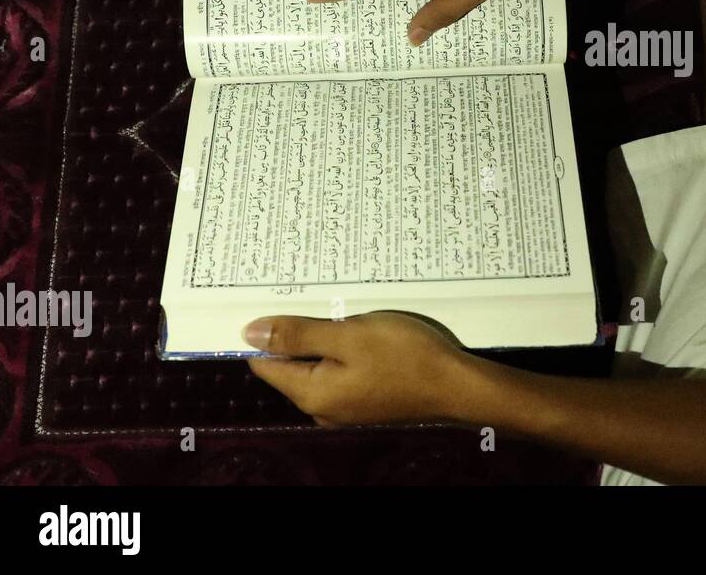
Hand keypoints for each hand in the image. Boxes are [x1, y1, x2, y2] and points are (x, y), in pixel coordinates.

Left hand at [244, 311, 482, 425]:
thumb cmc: (403, 356)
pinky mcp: (367, 402)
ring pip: (320, 366)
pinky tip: (363, 330)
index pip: (265, 363)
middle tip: (314, 296)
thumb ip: (298, 335)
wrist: (457, 385)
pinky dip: (346, 351)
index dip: (266, 331)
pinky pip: (342, 373)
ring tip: (343, 309)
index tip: (276, 300)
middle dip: (299, 332)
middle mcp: (322, 408)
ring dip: (326, 339)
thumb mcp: (350, 335)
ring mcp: (347, 408)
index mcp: (311, 393)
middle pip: (293, 365)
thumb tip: (248, 333)